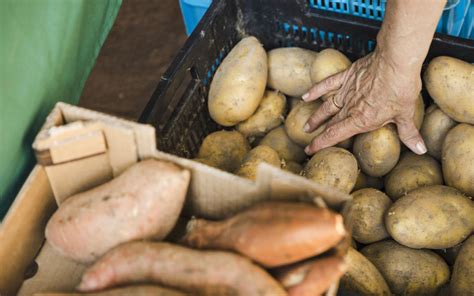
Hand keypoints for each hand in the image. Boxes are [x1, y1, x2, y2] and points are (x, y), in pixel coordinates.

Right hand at [302, 49, 426, 154]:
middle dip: (318, 134)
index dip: (320, 144)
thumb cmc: (401, 87)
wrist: (395, 61)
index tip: (309, 150)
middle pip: (330, 123)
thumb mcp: (406, 114)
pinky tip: (306, 95)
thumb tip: (419, 149)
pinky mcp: (347, 76)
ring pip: (326, 107)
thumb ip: (409, 133)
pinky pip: (328, 84)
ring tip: (306, 125)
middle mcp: (350, 107)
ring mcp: (347, 91)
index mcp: (361, 119)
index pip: (335, 135)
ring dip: (316, 117)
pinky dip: (316, 90)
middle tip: (308, 140)